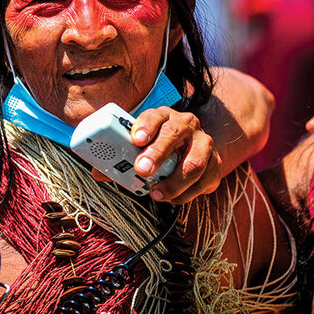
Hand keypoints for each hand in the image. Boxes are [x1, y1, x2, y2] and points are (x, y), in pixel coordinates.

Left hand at [90, 67, 273, 203]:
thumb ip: (121, 157)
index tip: (135, 139)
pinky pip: (203, 182)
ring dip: (174, 182)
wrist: (194, 146)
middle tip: (142, 170)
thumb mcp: (142, 145)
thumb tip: (99, 172)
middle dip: (157, 153)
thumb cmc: (160, 145)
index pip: (155, 116)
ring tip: (156, 194)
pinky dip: (186, 194)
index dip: (145, 126)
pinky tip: (172, 198)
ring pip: (194, 163)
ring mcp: (204, 144)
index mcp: (164, 116)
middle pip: (174, 135)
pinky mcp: (215, 164)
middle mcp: (186, 125)